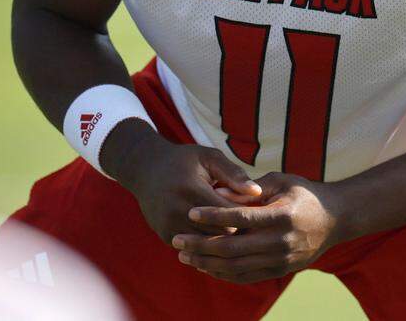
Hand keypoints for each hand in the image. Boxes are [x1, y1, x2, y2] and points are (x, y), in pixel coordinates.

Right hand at [101, 121, 263, 244]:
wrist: (146, 169)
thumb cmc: (184, 161)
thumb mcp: (209, 158)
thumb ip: (233, 174)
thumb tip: (257, 192)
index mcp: (191, 189)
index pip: (228, 213)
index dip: (246, 214)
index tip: (259, 213)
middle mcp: (177, 210)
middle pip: (220, 233)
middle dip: (238, 230)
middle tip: (254, 228)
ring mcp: (169, 225)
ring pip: (207, 245)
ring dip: (223, 240)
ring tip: (240, 233)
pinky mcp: (165, 235)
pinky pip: (194, 247)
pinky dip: (207, 244)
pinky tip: (220, 238)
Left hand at [172, 172, 346, 283]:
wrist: (335, 218)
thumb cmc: (304, 192)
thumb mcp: (280, 180)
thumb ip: (248, 188)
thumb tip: (217, 193)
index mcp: (282, 216)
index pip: (240, 218)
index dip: (213, 216)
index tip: (191, 213)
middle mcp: (282, 242)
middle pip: (233, 248)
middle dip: (201, 245)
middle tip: (177, 240)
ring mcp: (282, 260)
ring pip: (236, 267)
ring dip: (207, 262)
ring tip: (184, 254)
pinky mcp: (280, 270)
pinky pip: (246, 277)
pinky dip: (222, 273)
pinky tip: (205, 265)